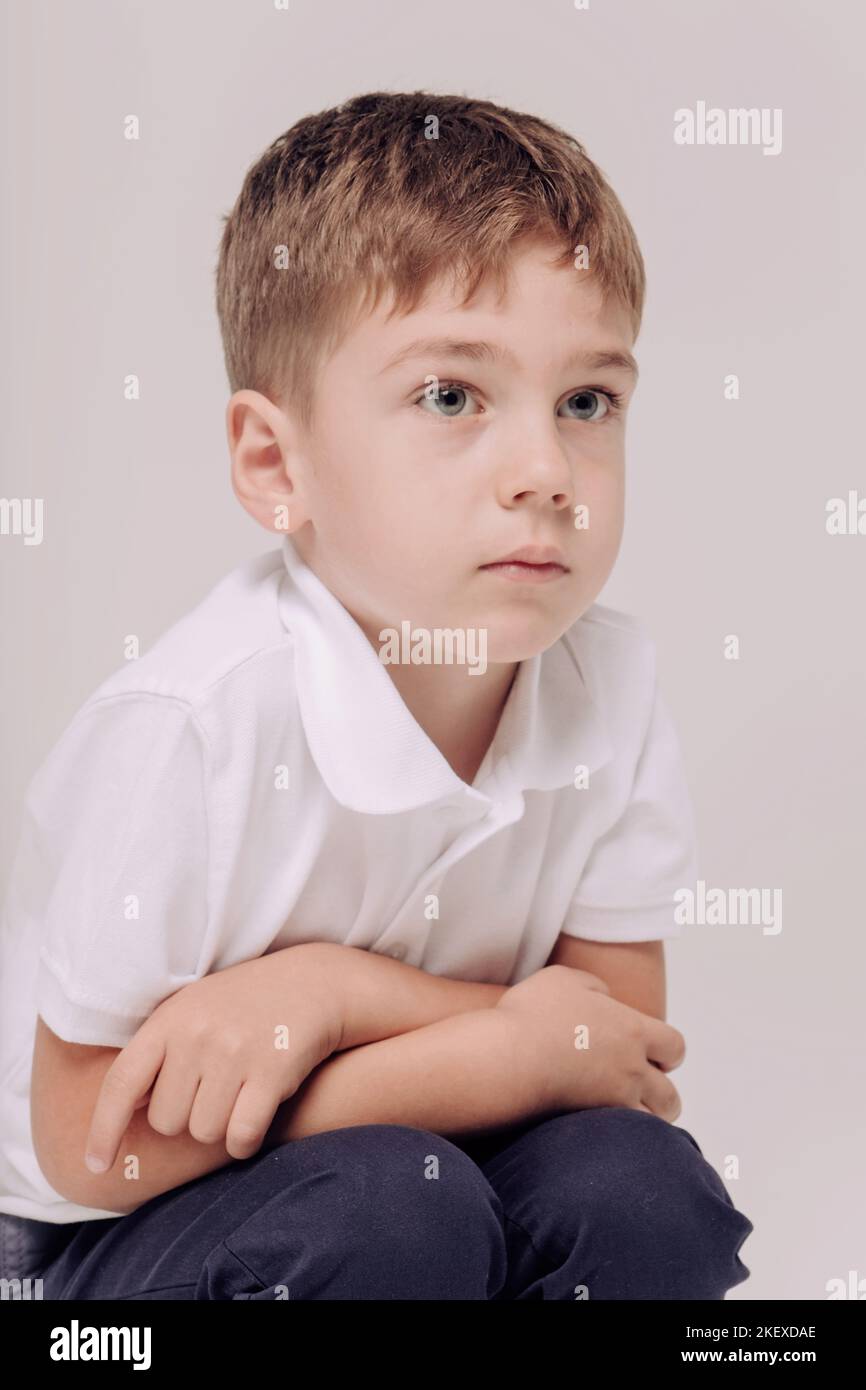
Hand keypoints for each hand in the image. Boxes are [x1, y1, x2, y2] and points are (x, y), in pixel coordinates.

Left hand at [84, 943, 343, 1170]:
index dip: (103, 1130)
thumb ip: (159, 1053)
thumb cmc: (245, 1004)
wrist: (314, 983)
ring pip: (203, 1132)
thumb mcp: (193, 1009)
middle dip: (186, 1118)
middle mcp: (197, 1035)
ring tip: (238, 1094)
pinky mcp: (272, 1072)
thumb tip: (123, 1111)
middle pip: (166, 1121)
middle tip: (212, 1090)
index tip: (95, 1165)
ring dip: (219, 1127)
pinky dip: (245, 1141)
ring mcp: (235, 1053)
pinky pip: (241, 1136)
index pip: (121, 1082)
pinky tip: (256, 1119)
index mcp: (170, 1019)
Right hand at [495, 964, 685, 1121]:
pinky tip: (602, 1127)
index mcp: (632, 1029)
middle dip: (661, 1094)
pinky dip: (621, 1137)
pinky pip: (623, 1139)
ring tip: (625, 1114)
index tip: (653, 1055)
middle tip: (641, 1089)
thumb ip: (595, 986)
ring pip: (652, 1123)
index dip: (668, 1052)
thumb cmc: (532, 1012)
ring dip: (644, 1120)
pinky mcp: (593, 1124)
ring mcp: (614, 1099)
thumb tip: (606, 997)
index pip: (675, 1046)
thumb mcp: (564, 978)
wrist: (507, 1055)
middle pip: (670, 1095)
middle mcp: (632, 1068)